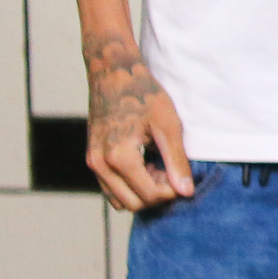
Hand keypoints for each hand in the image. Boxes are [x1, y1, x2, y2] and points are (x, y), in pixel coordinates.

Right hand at [85, 30, 192, 210]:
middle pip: (133, 204)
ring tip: (159, 168)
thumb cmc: (144, 95)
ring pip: (119, 200)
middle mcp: (100, 165)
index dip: (171, 191)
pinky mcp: (92, 159)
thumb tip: (185, 191)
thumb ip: (176, 161)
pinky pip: (110, 188)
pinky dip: (129, 186)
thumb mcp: (168, 125)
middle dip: (157, 195)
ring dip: (142, 192)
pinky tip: (146, 165)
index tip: (182, 176)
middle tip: (172, 173)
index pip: (149, 195)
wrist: (114, 74)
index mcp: (119, 157)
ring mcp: (92, 163)